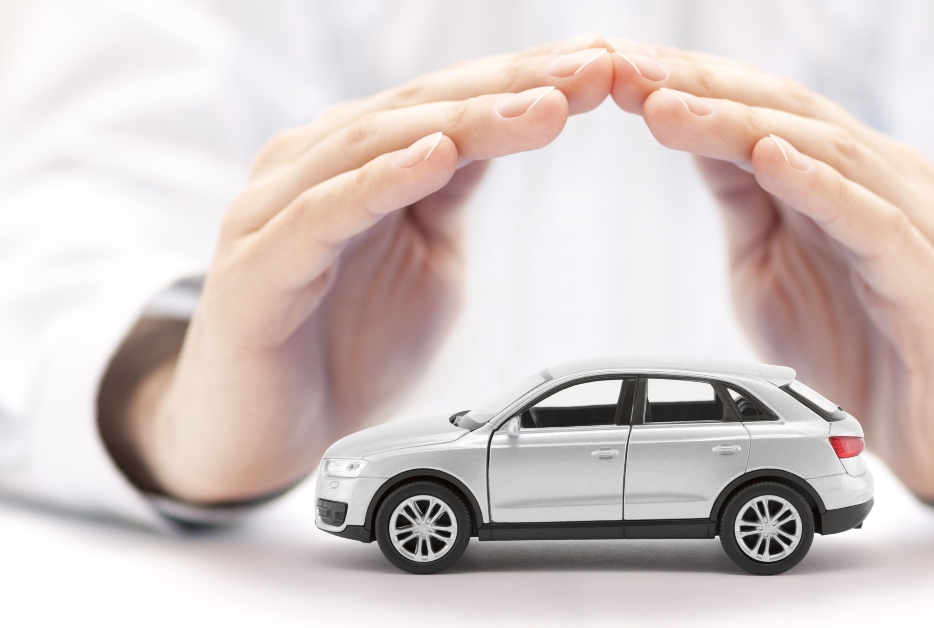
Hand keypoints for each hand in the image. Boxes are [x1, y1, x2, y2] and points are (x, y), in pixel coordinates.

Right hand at [109, 36, 614, 502]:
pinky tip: (436, 157)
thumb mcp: (426, 254)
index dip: (525, 81)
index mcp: (355, 160)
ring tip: (541, 106)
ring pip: (377, 145)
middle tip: (591, 72)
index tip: (601, 66)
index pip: (448, 102)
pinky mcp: (255, 269)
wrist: (265, 436)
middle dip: (512, 87)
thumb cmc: (343, 344)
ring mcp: (275, 211)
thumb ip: (454, 190)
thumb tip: (515, 124)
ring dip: (465, 121)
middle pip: (420, 108)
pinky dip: (382, 181)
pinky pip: (323, 214)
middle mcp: (311, 166)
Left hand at [610, 41, 933, 503]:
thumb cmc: (855, 346)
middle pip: (787, 112)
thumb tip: (682, 127)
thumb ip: (740, 198)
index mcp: (844, 172)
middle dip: (700, 89)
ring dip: (739, 125)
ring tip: (669, 106)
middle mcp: (884, 181)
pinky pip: (875, 224)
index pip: (760, 105)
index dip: (688, 82)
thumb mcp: (768, 264)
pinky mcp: (930, 282)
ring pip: (826, 152)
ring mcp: (915, 225)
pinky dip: (820, 186)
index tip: (615, 67)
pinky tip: (771, 158)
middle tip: (626, 72)